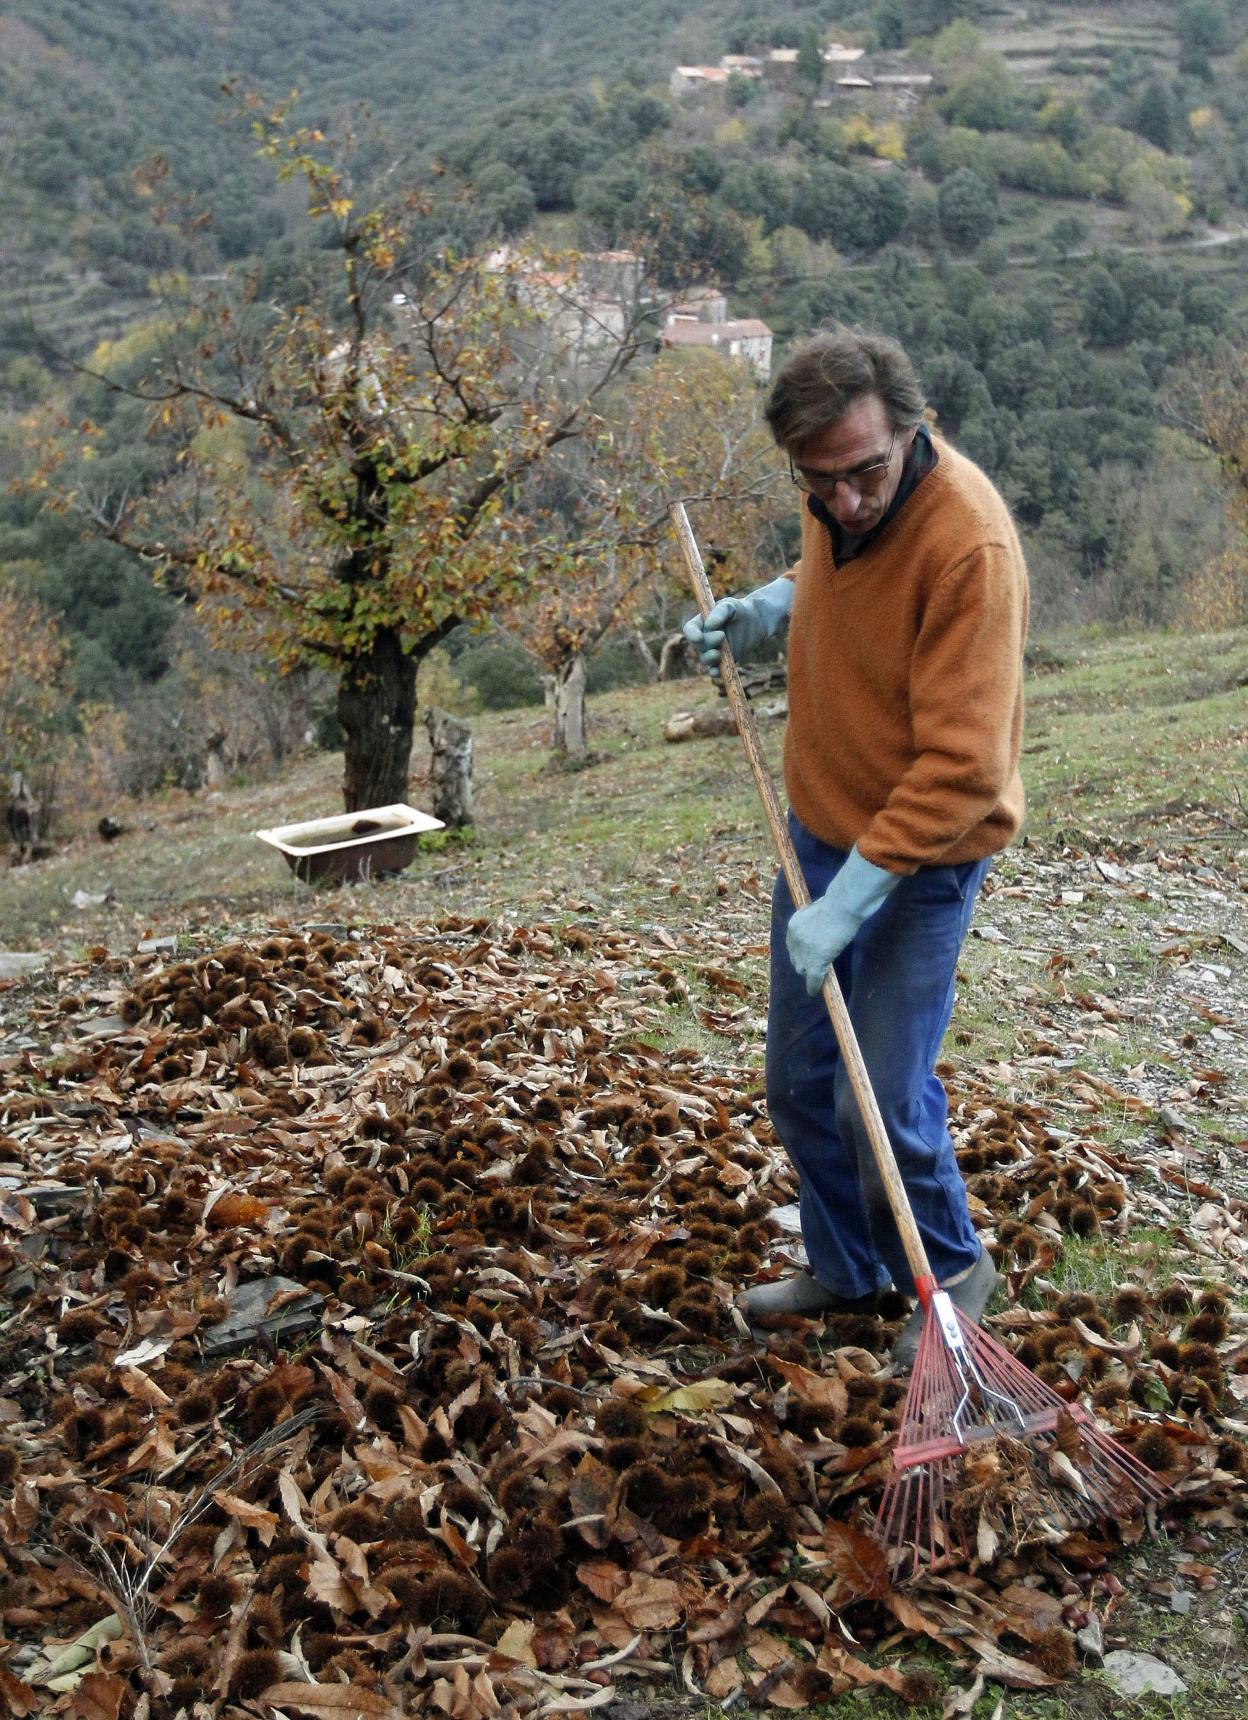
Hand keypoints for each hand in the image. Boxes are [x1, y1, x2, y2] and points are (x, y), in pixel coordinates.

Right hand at [683, 576, 792, 676]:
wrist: (757, 621)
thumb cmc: (741, 610)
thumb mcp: (730, 605)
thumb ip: (719, 612)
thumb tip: (709, 626)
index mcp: (702, 623)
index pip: (690, 630)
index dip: (692, 634)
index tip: (699, 637)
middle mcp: (705, 638)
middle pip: (698, 645)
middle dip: (708, 642)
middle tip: (722, 635)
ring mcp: (714, 650)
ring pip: (705, 658)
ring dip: (710, 658)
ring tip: (719, 653)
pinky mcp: (725, 660)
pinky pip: (716, 670)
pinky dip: (715, 672)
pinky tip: (717, 672)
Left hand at [785, 847, 901, 994]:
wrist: (842, 908)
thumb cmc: (838, 903)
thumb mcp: (821, 909)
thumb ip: (818, 919)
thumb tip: (826, 921)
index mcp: (794, 924)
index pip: (793, 943)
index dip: (800, 950)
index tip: (806, 953)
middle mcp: (794, 939)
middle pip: (795, 957)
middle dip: (802, 962)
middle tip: (811, 966)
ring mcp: (804, 952)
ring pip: (802, 969)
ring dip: (808, 973)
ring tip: (815, 978)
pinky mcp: (815, 963)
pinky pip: (813, 979)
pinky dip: (814, 986)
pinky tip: (814, 991)